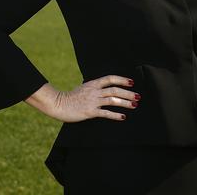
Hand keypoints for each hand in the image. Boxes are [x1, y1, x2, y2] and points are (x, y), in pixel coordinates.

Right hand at [25, 76, 139, 122]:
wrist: (58, 104)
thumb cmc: (70, 97)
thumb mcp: (83, 88)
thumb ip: (94, 87)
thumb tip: (103, 87)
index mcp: (93, 83)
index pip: (110, 79)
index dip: (122, 80)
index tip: (131, 82)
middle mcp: (94, 91)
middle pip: (115, 90)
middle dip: (128, 93)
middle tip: (138, 96)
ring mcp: (92, 101)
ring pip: (112, 100)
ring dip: (125, 103)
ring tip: (134, 105)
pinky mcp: (90, 111)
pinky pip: (105, 113)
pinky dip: (115, 115)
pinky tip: (123, 117)